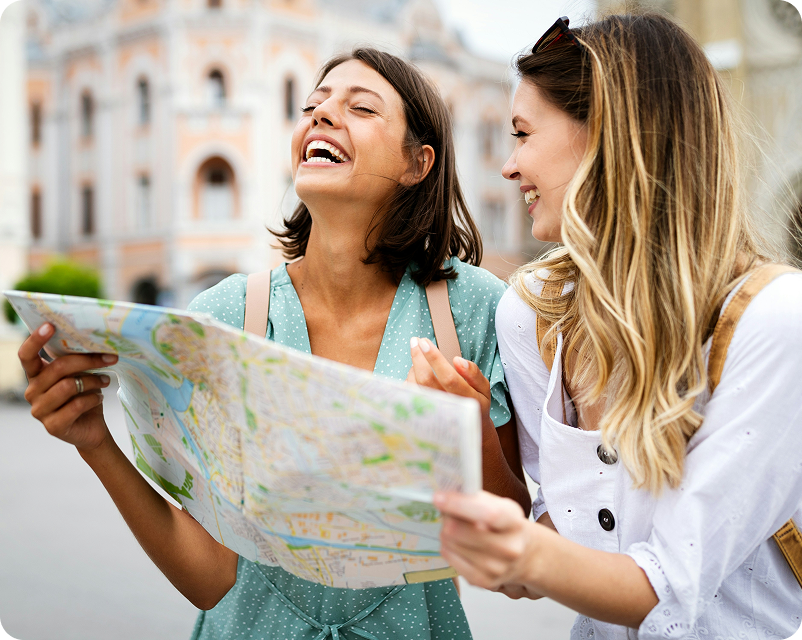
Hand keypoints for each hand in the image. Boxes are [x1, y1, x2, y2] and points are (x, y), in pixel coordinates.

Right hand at [19, 323, 117, 450]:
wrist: (92, 428)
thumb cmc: (84, 396)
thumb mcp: (80, 375)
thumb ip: (77, 360)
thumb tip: (96, 340)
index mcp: (36, 376)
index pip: (27, 355)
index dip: (35, 340)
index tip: (50, 325)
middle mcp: (32, 392)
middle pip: (58, 368)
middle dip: (88, 360)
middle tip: (110, 358)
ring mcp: (40, 411)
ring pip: (69, 386)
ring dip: (93, 381)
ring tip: (105, 381)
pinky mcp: (53, 426)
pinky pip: (76, 405)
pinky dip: (93, 399)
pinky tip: (99, 397)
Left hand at [407, 337, 491, 426]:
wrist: (469, 427)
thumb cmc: (476, 402)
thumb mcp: (483, 387)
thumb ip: (473, 373)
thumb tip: (458, 360)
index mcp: (466, 398)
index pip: (448, 377)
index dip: (435, 358)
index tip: (424, 342)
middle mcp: (448, 407)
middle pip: (426, 380)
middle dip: (418, 358)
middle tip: (415, 341)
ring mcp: (433, 412)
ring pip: (415, 386)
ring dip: (414, 367)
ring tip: (419, 357)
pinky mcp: (422, 414)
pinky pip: (409, 394)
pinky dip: (410, 378)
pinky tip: (416, 372)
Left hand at [434, 490, 543, 596]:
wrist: (523, 557)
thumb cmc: (505, 526)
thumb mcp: (500, 506)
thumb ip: (476, 499)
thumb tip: (445, 497)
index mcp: (514, 523)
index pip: (488, 514)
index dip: (459, 505)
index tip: (438, 497)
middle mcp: (509, 549)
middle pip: (458, 530)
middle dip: (447, 517)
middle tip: (447, 512)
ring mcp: (495, 568)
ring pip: (450, 543)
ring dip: (446, 531)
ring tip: (457, 528)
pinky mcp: (481, 581)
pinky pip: (449, 557)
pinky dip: (448, 547)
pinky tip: (458, 543)